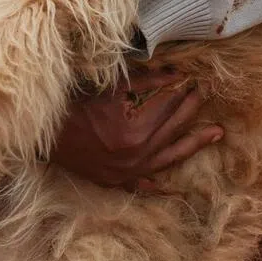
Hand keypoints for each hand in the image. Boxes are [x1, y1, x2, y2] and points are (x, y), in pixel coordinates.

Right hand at [49, 65, 222, 192]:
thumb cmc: (75, 105)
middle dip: (191, 110)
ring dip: (194, 144)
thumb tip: (176, 74)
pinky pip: (144, 186)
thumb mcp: (111, 87)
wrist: (45, 136)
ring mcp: (129, 172)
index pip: (169, 107)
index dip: (183, 91)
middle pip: (173, 129)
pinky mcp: (117, 181)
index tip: (195, 80)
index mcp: (135, 131)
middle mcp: (137, 156)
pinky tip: (173, 185)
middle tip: (206, 95)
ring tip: (216, 134)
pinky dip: (158, 184)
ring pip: (170, 157)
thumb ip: (146, 81)